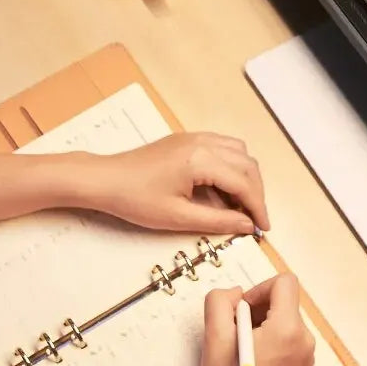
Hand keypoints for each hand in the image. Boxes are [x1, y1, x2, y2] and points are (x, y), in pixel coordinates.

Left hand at [83, 133, 269, 234]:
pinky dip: (232, 167)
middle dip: (256, 193)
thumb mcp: (177, 217)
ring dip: (246, 177)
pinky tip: (224, 188)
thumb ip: (218, 220)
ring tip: (240, 203)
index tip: (263, 227)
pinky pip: (223, 148)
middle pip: (248, 165)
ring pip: (239, 152)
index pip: (244, 183)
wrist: (103, 179)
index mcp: (201, 160)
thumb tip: (246, 225)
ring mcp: (195, 138)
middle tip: (254, 218)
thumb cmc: (133, 198)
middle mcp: (203, 143)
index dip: (257, 207)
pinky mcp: (188, 140)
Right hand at [195, 274, 314, 365]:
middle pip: (285, 303)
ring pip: (287, 323)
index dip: (259, 289)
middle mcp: (305, 342)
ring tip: (242, 351)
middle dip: (259, 310)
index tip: (241, 310)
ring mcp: (307, 359)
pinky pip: (290, 343)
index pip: (284, 283)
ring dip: (264, 327)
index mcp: (288, 330)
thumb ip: (220, 302)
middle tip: (235, 333)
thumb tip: (237, 293)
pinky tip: (252, 365)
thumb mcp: (213, 338)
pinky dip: (272, 343)